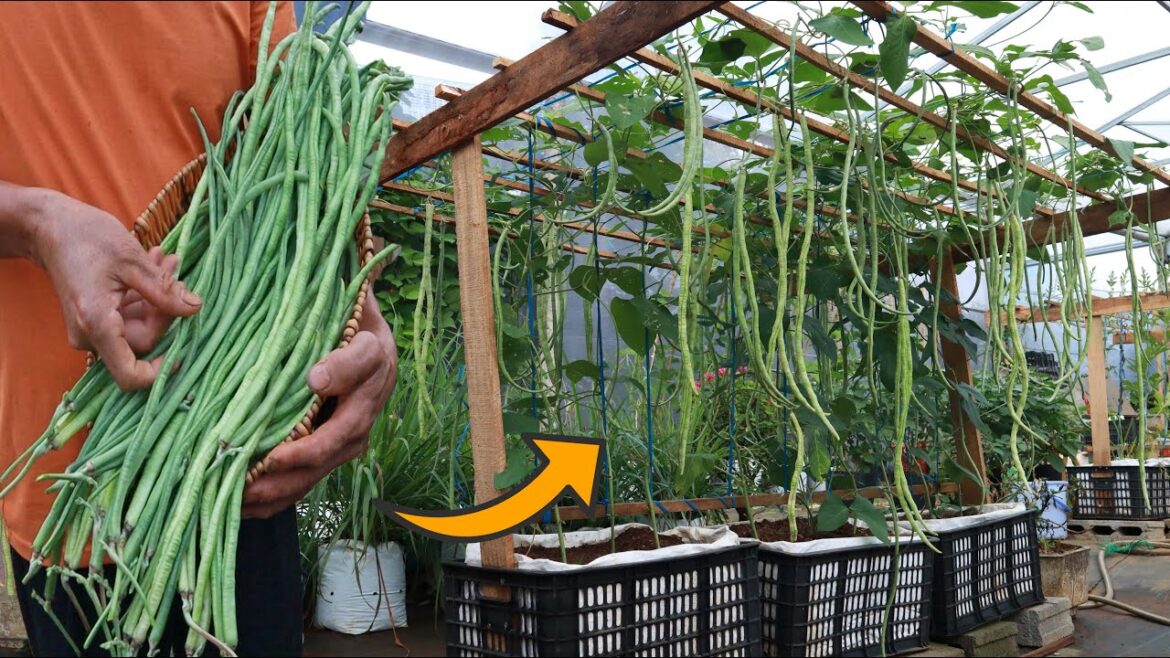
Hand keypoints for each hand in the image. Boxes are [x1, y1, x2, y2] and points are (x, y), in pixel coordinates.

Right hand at [32, 191, 201, 389]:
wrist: (49, 227)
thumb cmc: (86, 237)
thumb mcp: (132, 260)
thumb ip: (164, 289)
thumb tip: (195, 308)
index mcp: (97, 324)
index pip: (129, 374)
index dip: (159, 372)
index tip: (182, 352)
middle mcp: (90, 334)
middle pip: (143, 341)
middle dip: (165, 310)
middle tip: (175, 272)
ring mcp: (91, 328)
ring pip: (139, 326)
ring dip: (158, 298)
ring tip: (166, 261)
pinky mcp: (95, 319)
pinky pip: (128, 317)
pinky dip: (145, 296)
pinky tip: (154, 266)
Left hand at [243, 291, 397, 518]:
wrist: (373, 343)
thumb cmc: (364, 339)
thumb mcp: (365, 344)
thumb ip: (347, 361)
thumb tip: (317, 380)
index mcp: (360, 414)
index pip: (329, 442)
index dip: (301, 455)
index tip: (271, 459)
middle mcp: (350, 439)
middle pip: (312, 472)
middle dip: (275, 486)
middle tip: (237, 494)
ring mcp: (335, 448)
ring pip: (303, 482)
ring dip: (269, 497)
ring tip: (231, 507)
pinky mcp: (322, 452)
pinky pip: (299, 481)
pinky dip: (272, 495)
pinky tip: (244, 507)